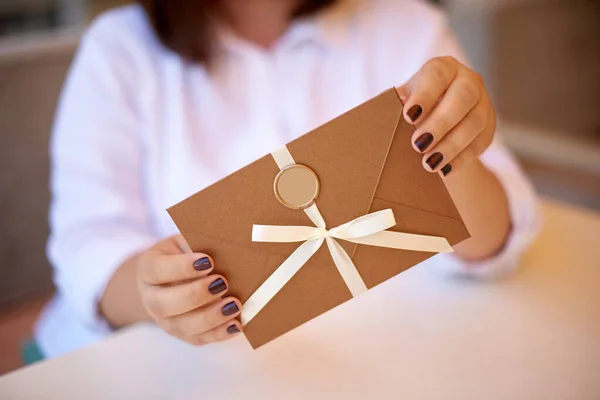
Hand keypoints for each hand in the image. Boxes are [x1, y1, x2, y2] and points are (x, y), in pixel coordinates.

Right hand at [136, 235, 241, 344]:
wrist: (176, 274)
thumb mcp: (187, 240)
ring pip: (180, 326)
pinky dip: (218, 333)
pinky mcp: (182, 333)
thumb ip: (201, 243)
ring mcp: (164, 319)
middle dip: (194, 295)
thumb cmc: (186, 253)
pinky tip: (236, 324)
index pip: (157, 269)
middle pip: (163, 304)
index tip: (208, 261)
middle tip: (222, 283)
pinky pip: (197, 339)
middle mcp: (151, 297)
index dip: (181, 267)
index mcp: (148, 268)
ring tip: (234, 306)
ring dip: (209, 318)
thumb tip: (228, 248)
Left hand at [396, 56, 495, 176]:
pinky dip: (461, 158)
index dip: (424, 95)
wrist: (434, 124)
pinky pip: (480, 143)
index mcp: (443, 68)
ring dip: (451, 145)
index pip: (437, 74)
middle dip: (441, 122)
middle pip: (462, 97)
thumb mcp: (402, 103)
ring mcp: (483, 103)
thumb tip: (386, 120)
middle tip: (418, 145)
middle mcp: (468, 80)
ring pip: (475, 122)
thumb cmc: (412, 110)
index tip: (408, 116)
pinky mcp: (489, 127)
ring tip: (429, 163)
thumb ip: (397, 108)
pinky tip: (444, 170)